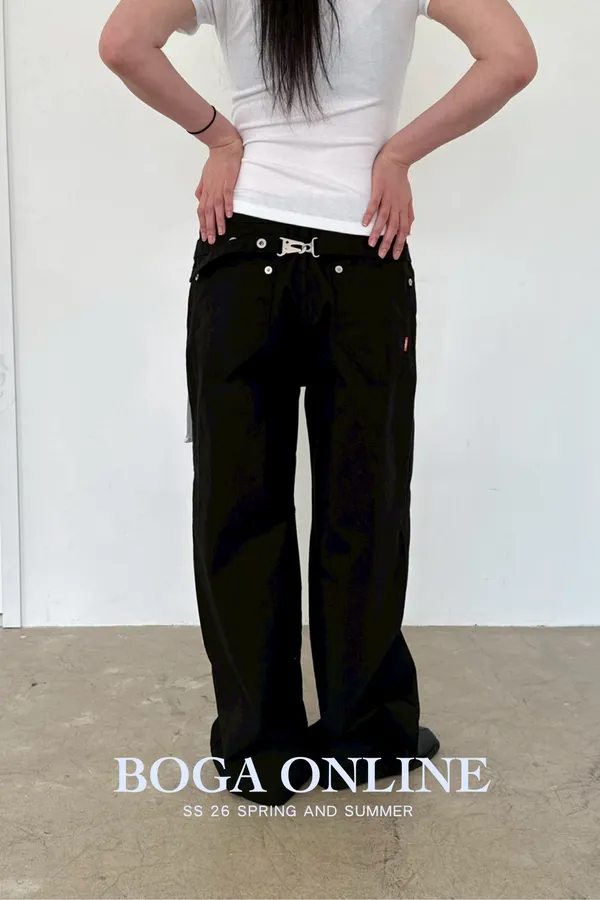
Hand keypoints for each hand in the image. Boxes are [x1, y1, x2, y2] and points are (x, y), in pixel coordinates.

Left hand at [196, 132, 243, 242]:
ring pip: (217, 207)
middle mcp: (211, 191)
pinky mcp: (228, 182)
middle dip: (209, 228)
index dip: (202, 224)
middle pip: (208, 213)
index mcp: (206, 191)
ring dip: (218, 221)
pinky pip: (227, 196)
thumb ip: (202, 188)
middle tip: (211, 240)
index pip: (202, 211)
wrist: (223, 146)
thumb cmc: (216, 161)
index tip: (204, 235)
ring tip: (220, 232)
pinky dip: (227, 206)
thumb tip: (198, 197)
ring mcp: (219, 186)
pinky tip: (229, 215)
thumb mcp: (205, 175)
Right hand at [363, 142, 414, 258]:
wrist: (396, 159)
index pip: (403, 229)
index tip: (395, 254)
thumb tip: (409, 230)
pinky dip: (370, 214)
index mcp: (403, 208)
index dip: (400, 243)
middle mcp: (396, 205)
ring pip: (383, 219)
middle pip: (393, 228)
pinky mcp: (379, 190)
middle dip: (388, 243)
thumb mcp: (408, 198)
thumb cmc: (400, 179)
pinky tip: (365, 223)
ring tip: (372, 243)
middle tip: (382, 254)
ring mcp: (387, 198)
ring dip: (377, 232)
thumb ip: (408, 214)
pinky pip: (374, 204)